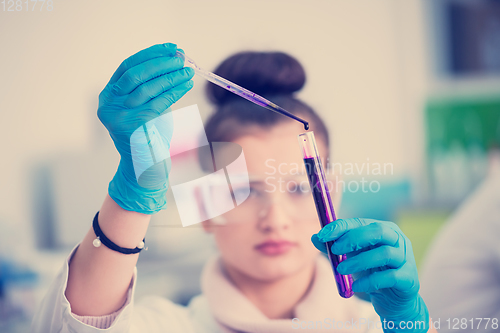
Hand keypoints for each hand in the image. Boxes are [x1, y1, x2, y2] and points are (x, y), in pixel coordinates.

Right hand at [97, 43, 193, 213]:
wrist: (145, 170)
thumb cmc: (148, 137)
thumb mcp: (146, 107)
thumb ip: (151, 87)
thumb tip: (174, 61)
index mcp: (108, 97)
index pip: (127, 67)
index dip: (150, 55)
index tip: (171, 48)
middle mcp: (108, 105)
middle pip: (135, 75)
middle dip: (160, 63)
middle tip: (181, 58)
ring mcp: (117, 116)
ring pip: (147, 89)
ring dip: (171, 76)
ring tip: (188, 71)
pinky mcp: (131, 126)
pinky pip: (157, 103)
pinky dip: (174, 92)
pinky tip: (186, 85)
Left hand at [311, 218, 428, 331]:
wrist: (393, 301)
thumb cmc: (371, 273)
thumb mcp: (351, 258)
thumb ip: (335, 248)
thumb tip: (315, 237)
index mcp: (383, 229)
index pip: (361, 222)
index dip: (341, 227)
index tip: (323, 234)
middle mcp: (397, 240)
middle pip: (378, 231)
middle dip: (353, 238)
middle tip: (334, 250)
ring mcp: (406, 258)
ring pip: (384, 254)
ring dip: (359, 262)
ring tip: (341, 271)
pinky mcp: (409, 278)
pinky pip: (390, 277)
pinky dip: (370, 282)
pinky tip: (355, 287)